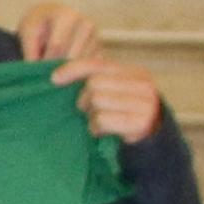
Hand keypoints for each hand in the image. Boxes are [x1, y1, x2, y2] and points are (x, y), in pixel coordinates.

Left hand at [18, 4, 161, 141]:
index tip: (54, 78)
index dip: (73, 69)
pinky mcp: (141, 122)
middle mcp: (143, 84)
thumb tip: (57, 75)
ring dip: (91, 115)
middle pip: (94, 84)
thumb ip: (95, 79)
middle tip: (90, 111)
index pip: (98, 64)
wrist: (149, 139)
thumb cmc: (122, 114)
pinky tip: (102, 131)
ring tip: (98, 121)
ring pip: (97, 101)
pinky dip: (96, 128)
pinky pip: (102, 120)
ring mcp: (145, 103)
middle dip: (85, 100)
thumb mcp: (112, 92)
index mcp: (135, 72)